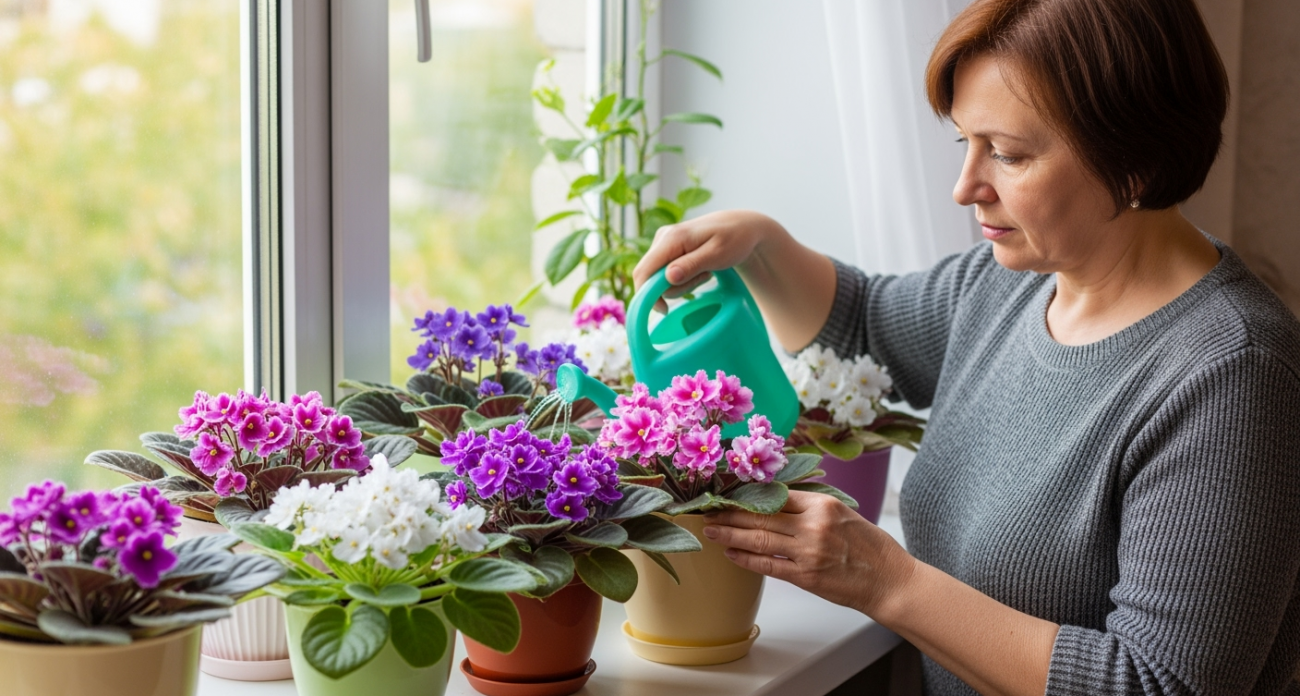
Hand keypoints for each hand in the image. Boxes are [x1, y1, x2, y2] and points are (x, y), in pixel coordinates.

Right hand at [632, 210, 783, 307]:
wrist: (742, 227)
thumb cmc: (734, 240)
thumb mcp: (718, 254)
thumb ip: (692, 265)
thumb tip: (669, 277)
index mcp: (671, 238)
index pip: (643, 271)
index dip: (647, 295)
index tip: (665, 310)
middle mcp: (662, 238)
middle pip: (650, 277)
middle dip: (673, 288)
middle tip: (703, 278)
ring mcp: (664, 243)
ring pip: (659, 278)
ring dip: (682, 283)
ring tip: (705, 271)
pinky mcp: (668, 249)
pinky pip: (666, 273)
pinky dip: (683, 278)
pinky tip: (700, 269)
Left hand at [702, 491, 916, 616]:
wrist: (890, 581)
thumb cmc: (870, 548)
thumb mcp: (844, 513)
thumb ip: (811, 506)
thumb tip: (776, 500)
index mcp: (823, 505)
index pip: (776, 495)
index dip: (748, 494)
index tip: (728, 493)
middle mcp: (813, 526)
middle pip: (761, 516)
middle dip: (730, 513)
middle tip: (708, 510)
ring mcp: (808, 552)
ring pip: (759, 540)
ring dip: (730, 535)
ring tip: (711, 530)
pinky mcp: (805, 577)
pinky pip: (767, 566)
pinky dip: (746, 559)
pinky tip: (731, 554)